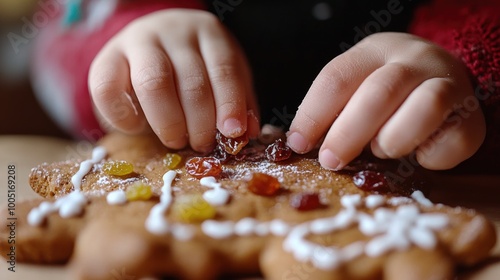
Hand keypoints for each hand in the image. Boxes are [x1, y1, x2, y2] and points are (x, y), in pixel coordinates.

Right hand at [89, 9, 258, 152]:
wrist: (152, 44)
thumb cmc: (195, 65)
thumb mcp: (223, 76)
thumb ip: (238, 101)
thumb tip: (245, 133)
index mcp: (208, 32)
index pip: (223, 68)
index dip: (230, 103)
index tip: (233, 132)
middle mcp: (172, 31)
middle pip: (190, 80)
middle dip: (200, 121)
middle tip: (202, 144)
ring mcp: (136, 41)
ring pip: (153, 83)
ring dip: (169, 122)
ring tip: (178, 141)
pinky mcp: (106, 58)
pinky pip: (108, 89)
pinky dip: (125, 118)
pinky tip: (139, 128)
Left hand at [287, 32, 485, 169]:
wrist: (439, 78)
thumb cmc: (385, 91)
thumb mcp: (356, 87)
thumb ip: (332, 110)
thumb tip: (300, 144)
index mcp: (375, 51)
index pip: (337, 78)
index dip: (313, 114)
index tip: (298, 144)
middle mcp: (415, 61)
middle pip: (379, 93)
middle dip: (348, 133)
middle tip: (331, 160)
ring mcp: (448, 85)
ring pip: (424, 109)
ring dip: (393, 139)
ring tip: (381, 149)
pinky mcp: (471, 117)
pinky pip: (452, 141)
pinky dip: (429, 156)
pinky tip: (417, 154)